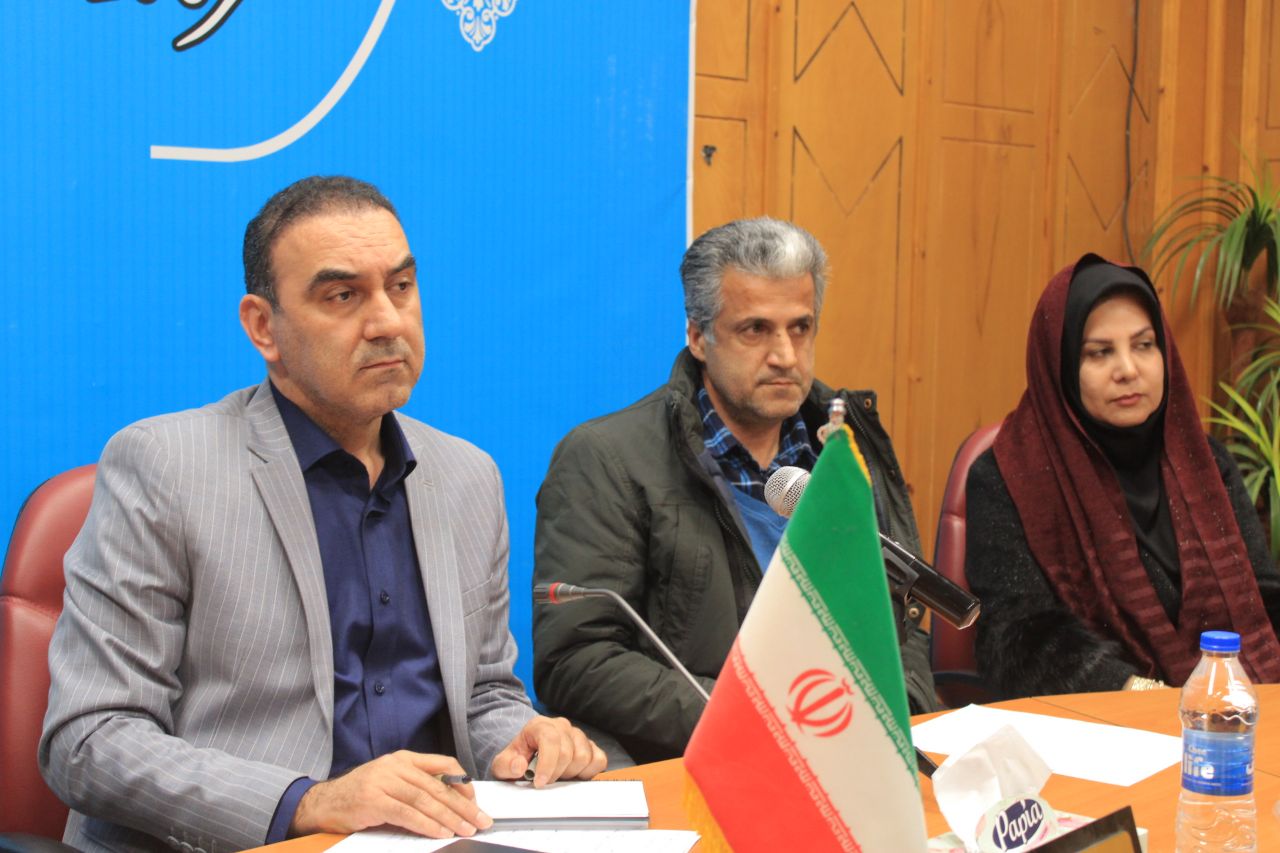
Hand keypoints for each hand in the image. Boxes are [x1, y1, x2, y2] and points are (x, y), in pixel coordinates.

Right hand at [289, 751, 491, 838]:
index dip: (463, 782)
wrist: (323, 803)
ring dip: (449, 817)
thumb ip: (416, 785)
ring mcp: (384, 782)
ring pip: (426, 800)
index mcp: (404, 759)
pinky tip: (441, 832)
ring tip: (466, 829)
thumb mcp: (391, 781)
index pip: (443, 763)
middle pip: (438, 786)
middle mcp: (396, 766)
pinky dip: (427, 824)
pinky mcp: (374, 800)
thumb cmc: (360, 795)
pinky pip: (408, 814)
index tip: (475, 801)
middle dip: (463, 806)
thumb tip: (450, 802)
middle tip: (480, 820)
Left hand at [490, 716, 606, 786]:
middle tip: (546, 780)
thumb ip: (506, 765)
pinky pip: (599, 760)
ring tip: (558, 776)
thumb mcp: (503, 764)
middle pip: (568, 753)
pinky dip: (588, 772)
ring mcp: (578, 735)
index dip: (547, 764)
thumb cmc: (518, 759)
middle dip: (556, 773)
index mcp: (539, 725)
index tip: (539, 782)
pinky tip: (573, 775)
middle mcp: (561, 726)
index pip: (550, 739)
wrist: (528, 755)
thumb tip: (519, 766)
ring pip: (584, 757)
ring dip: (570, 774)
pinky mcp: (591, 746)